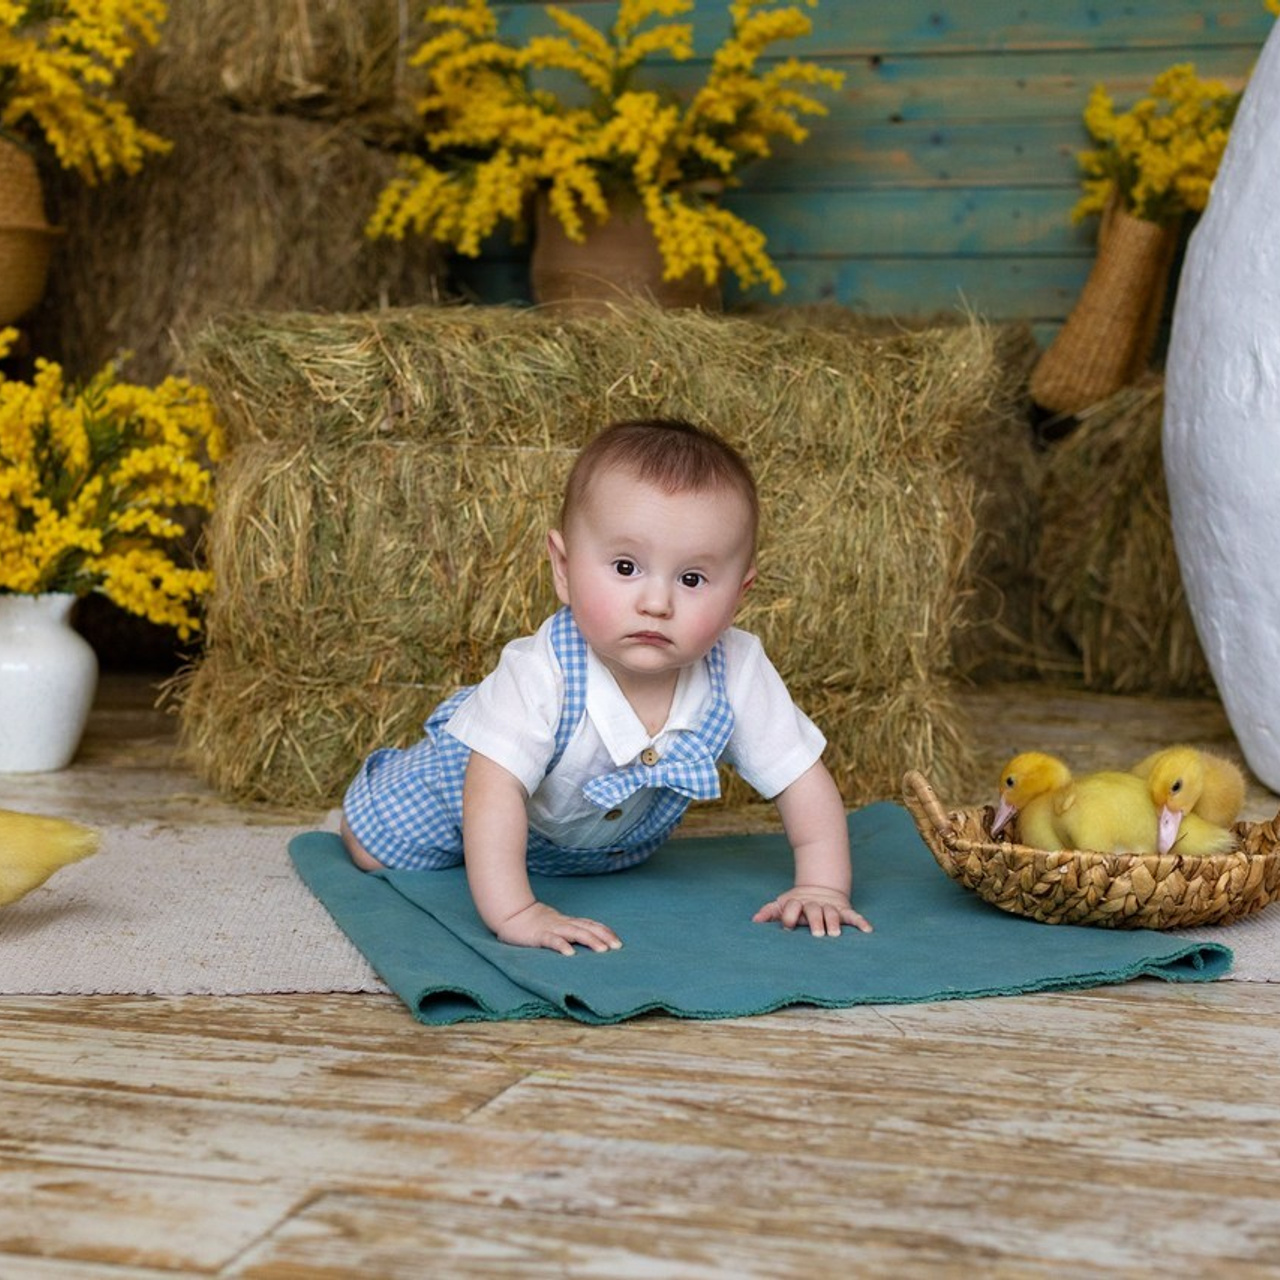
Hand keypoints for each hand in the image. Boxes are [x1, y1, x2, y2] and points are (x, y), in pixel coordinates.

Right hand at [496, 900, 622, 955]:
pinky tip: (570, 954)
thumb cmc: (535, 921)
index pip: (590, 925)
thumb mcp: (556, 924)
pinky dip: (561, 946)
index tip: (618, 942)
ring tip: (602, 950)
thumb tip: (587, 939)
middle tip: (617, 947)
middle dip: (603, 937)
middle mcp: (563, 924)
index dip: (605, 932)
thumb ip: (569, 930)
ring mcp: (551, 928)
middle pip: (587, 928)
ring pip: (574, 933)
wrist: (511, 913)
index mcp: (568, 922)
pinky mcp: (538, 935)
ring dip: (589, 940)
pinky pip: (551, 940)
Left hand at [753, 885, 872, 936]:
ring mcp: (829, 907)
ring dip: (834, 922)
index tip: (787, 927)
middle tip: (817, 934)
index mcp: (798, 903)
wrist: (819, 887)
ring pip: (832, 913)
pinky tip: (868, 930)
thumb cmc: (797, 903)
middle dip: (815, 921)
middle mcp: (814, 905)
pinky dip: (861, 922)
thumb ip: (769, 912)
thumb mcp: (782, 905)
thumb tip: (754, 921)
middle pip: (814, 911)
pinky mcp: (843, 910)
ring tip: (835, 933)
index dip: (789, 916)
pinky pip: (853, 916)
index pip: (792, 908)